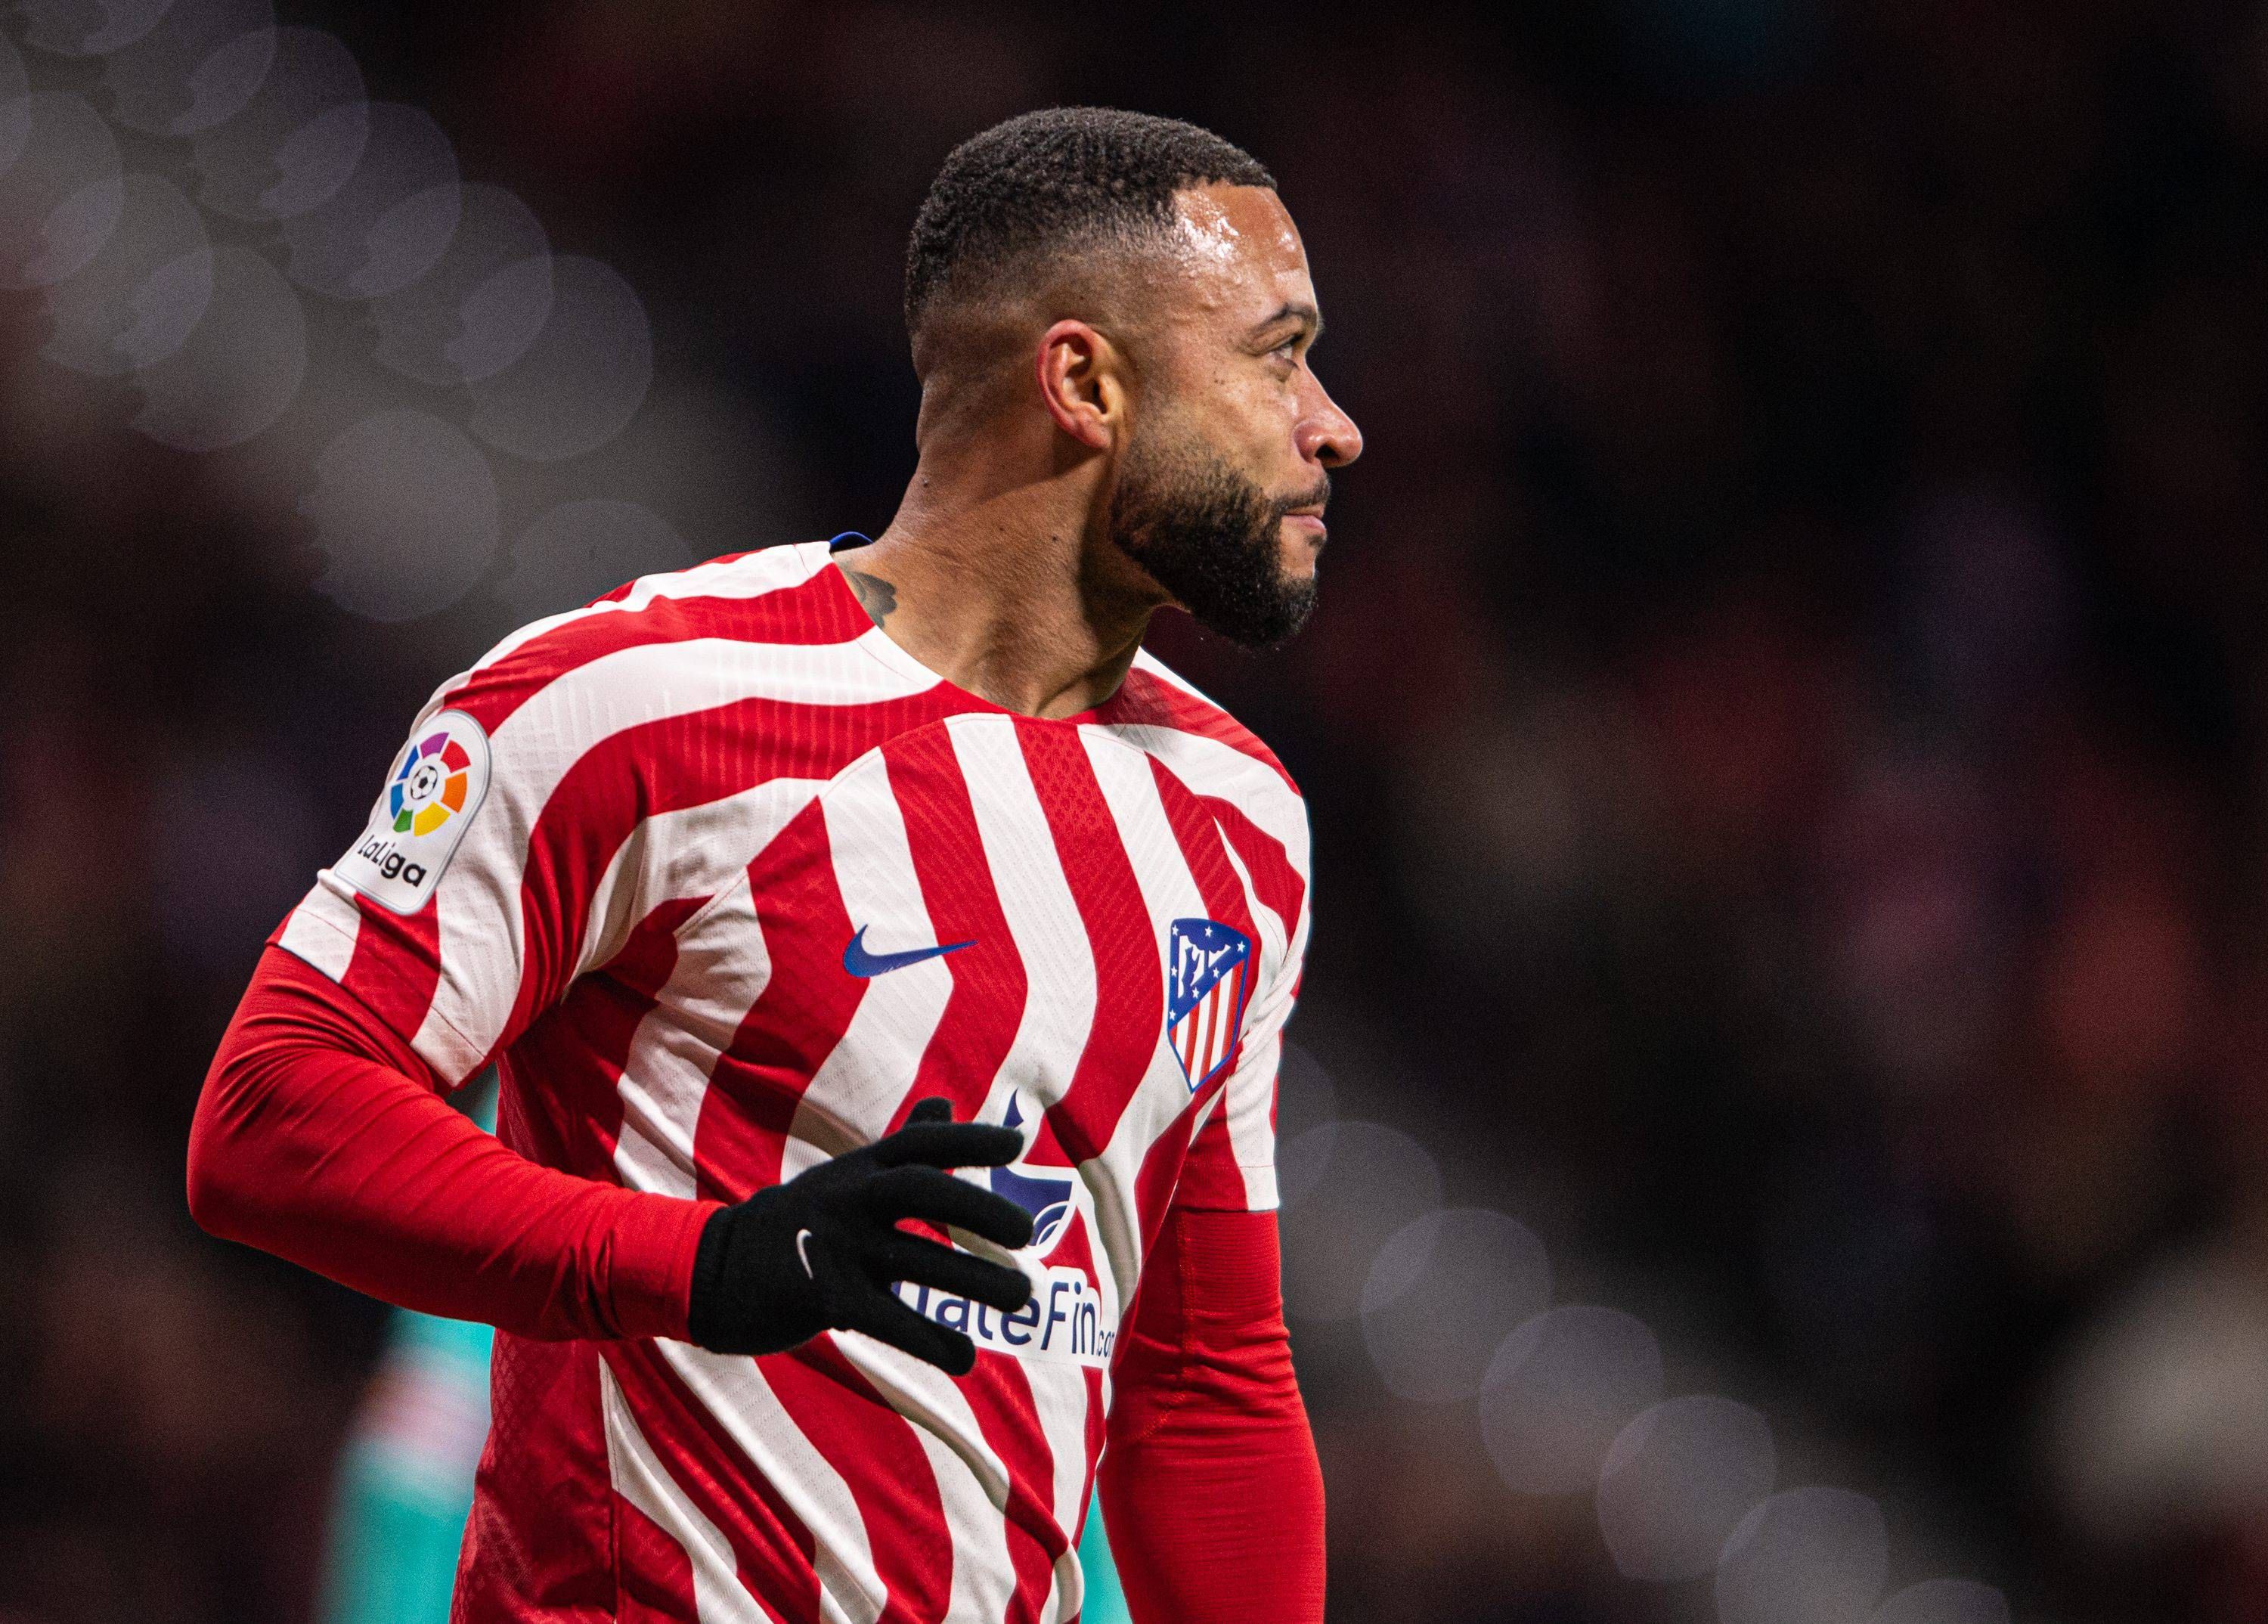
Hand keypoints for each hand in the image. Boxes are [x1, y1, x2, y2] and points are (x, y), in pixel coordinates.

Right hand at [685, 1098, 1035, 1373]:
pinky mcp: (822, 1299)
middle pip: (923, 1189)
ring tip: (1021, 1296)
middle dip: (979, 1207)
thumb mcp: (846, 1175)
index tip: (1016, 1146)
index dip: (969, 1140)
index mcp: (860, 1168)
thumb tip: (946, 1103)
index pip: (920, 1143)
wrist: (712, 1269)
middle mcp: (849, 1198)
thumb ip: (902, 1144)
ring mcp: (835, 1247)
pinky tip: (966, 1359)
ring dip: (977, 1281)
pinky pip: (890, 1322)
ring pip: (918, 1261)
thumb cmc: (800, 1220)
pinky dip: (932, 1341)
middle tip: (1026, 1232)